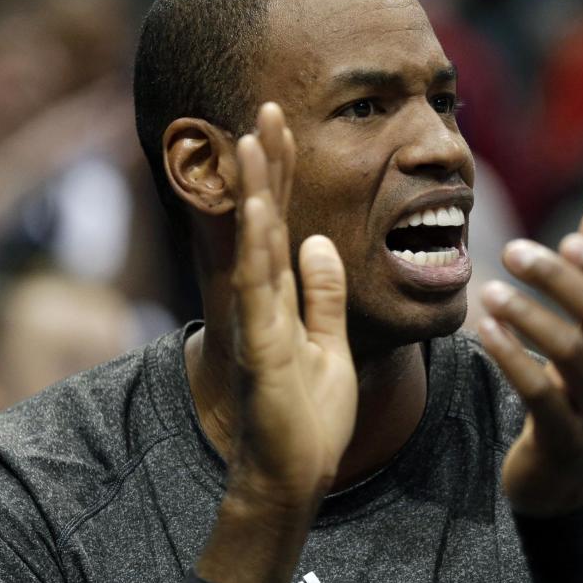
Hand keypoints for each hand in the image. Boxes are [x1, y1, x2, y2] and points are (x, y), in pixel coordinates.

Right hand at [229, 102, 357, 509]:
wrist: (295, 474)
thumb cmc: (309, 413)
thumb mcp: (327, 342)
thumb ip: (322, 294)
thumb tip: (319, 243)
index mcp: (282, 297)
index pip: (283, 223)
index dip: (285, 176)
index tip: (284, 125)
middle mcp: (263, 301)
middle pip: (265, 222)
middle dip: (268, 166)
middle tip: (269, 108)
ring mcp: (258, 323)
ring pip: (255, 245)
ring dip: (256, 191)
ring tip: (254, 137)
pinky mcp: (263, 349)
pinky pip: (261, 291)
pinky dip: (260, 247)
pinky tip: (263, 207)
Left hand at [478, 202, 582, 516]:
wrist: (568, 487)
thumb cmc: (582, 394)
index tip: (567, 238)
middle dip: (556, 278)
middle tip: (511, 250)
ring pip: (571, 353)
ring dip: (526, 313)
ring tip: (488, 289)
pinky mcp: (565, 443)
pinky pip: (538, 394)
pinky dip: (510, 356)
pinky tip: (485, 329)